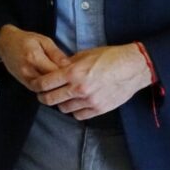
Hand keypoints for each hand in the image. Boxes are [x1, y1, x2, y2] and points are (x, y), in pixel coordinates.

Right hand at [0, 24, 70, 90]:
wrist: (5, 43)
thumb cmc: (25, 39)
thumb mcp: (44, 41)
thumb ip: (57, 54)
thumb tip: (70, 66)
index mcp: (35, 57)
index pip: (55, 72)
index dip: (68, 75)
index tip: (77, 74)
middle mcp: (28, 70)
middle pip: (50, 84)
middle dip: (63, 84)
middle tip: (73, 82)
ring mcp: (24, 78)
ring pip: (44, 90)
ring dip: (55, 89)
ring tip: (65, 85)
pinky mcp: (23, 83)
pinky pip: (38, 90)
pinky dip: (47, 90)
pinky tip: (54, 86)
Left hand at [33, 43, 152, 119]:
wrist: (133, 67)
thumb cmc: (110, 57)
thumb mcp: (85, 54)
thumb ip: (69, 64)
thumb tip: (57, 69)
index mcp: (73, 72)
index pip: (45, 83)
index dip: (37, 85)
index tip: (35, 85)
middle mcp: (79, 89)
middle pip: (51, 99)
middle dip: (44, 97)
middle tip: (43, 94)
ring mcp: (89, 101)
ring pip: (64, 109)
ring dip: (61, 103)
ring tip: (63, 97)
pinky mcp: (99, 109)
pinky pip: (79, 115)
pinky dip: (75, 110)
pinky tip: (76, 103)